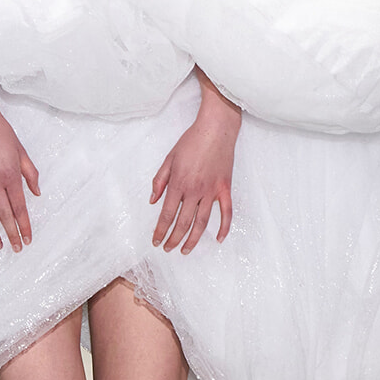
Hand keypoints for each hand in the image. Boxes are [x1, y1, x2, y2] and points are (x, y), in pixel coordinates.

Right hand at [0, 75, 40, 251]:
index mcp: (10, 177)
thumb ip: (30, 175)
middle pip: (4, 214)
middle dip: (11, 233)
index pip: (19, 208)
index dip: (24, 225)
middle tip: (16, 248)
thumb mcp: (22, 153)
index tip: (28, 239)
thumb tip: (36, 193)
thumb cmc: (2, 133)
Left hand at [150, 69, 241, 252]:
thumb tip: (153, 200)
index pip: (167, 214)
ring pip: (202, 222)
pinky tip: (218, 239)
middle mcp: (195, 191)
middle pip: (183, 222)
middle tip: (167, 248)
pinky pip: (226, 212)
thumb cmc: (191, 141)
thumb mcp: (169, 158)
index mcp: (179, 183)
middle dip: (174, 238)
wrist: (216, 129)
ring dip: (193, 239)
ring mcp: (212, 191)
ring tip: (185, 250)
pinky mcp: (225, 188)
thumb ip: (160, 181)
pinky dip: (224, 227)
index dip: (160, 230)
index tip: (156, 240)